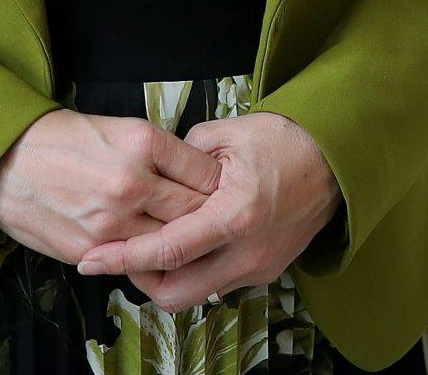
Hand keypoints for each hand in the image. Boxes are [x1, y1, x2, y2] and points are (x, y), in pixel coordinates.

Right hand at [0, 108, 222, 263]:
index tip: (224, 190)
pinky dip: (149, 259)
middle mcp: (132, 182)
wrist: (4, 160)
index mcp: (142, 143)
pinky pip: (136, 262)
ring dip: (182, 243)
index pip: (205, 173)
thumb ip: (158, 154)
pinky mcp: (92, 249)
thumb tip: (194, 176)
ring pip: (170, 243)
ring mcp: (112, 222)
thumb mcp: (117, 128)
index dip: (219, 184)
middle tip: (216, 218)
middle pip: (195, 211)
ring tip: (189, 239)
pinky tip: (154, 251)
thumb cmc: (61, 139)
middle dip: (209, 217)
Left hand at [71, 112, 339, 310]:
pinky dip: (194, 271)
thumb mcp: (227, 134)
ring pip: (196, 294)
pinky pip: (218, 283)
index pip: (167, 251)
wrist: (337, 160)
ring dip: (166, 278)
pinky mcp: (266, 271)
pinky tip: (183, 245)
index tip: (90, 260)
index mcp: (235, 216)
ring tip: (146, 248)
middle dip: (138, 280)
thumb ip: (184, 156)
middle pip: (175, 293)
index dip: (123, 258)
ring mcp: (259, 267)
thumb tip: (157, 172)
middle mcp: (247, 252)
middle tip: (119, 255)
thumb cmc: (283, 140)